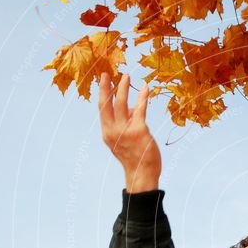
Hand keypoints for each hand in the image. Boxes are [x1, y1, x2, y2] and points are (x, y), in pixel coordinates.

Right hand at [99, 72, 161, 192]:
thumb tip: (130, 106)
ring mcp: (125, 130)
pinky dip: (142, 97)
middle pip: (106, 104)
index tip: (102, 80)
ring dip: (123, 88)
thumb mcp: (123, 141)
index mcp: (107, 133)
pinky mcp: (139, 130)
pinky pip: (140, 109)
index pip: (102, 109)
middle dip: (106, 87)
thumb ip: (124, 123)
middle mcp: (113, 131)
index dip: (101, 93)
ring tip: (126, 76)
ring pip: (121, 103)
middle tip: (107, 73)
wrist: (142, 174)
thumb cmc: (135, 157)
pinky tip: (146, 88)